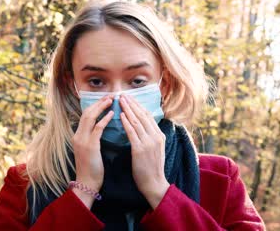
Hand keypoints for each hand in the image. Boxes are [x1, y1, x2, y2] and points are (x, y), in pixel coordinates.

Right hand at [72, 94, 113, 191]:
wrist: (87, 183)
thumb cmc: (92, 169)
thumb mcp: (90, 150)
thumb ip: (93, 138)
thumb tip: (101, 127)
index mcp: (78, 136)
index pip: (85, 115)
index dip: (95, 106)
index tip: (105, 99)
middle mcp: (78, 135)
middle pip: (86, 113)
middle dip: (98, 102)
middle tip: (110, 95)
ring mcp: (82, 140)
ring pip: (90, 117)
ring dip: (101, 107)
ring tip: (111, 100)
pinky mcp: (89, 146)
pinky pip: (97, 128)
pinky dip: (105, 119)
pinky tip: (112, 114)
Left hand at [119, 93, 169, 208]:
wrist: (154, 184)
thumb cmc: (152, 168)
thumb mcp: (156, 149)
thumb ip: (151, 137)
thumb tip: (143, 127)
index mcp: (159, 136)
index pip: (148, 116)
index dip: (139, 106)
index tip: (131, 98)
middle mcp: (155, 137)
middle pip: (142, 115)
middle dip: (132, 104)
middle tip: (123, 95)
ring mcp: (148, 143)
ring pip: (137, 121)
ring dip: (128, 109)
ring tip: (120, 101)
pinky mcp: (140, 149)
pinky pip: (132, 132)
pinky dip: (127, 122)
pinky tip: (121, 115)